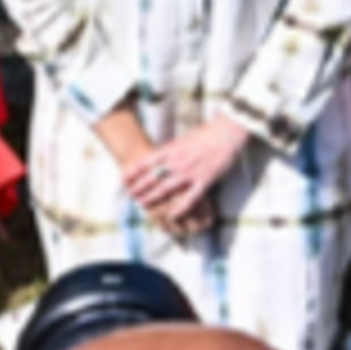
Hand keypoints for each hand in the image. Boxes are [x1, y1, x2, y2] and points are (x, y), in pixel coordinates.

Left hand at [125, 118, 249, 232]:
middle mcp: (177, 162)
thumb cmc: (205, 135)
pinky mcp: (204, 181)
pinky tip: (172, 216)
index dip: (133, 172)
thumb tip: (156, 159)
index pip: (145, 162)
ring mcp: (190, 173)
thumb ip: (169, 151)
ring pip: (166, 189)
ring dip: (152, 198)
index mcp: (171, 150)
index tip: (124, 179)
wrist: (226, 134)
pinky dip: (180, 209)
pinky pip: (190, 199)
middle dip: (138, 188)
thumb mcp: (182, 140)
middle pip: (151, 177)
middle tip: (130, 195)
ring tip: (142, 204)